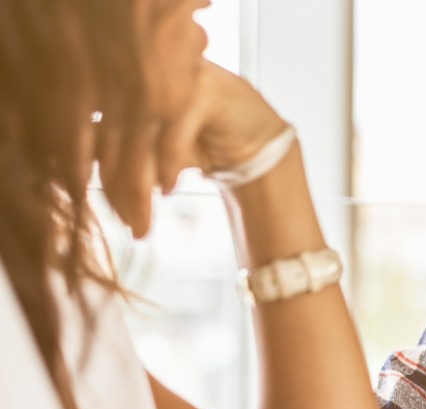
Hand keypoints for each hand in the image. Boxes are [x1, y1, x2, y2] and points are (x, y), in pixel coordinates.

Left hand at [99, 60, 286, 238]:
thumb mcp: (150, 150)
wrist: (258, 142)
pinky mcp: (204, 89)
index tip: (89, 204)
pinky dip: (167, 167)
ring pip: (140, 136)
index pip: (89, 124)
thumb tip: (71, 174)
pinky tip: (170, 190)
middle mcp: (145, 71)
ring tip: (143, 222)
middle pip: (113, 133)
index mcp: (123, 80)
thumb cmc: (199, 142)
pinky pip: (173, 135)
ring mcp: (176, 76)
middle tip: (127, 225)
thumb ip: (114, 152)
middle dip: (117, 188)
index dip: (82, 167)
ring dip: (139, 187)